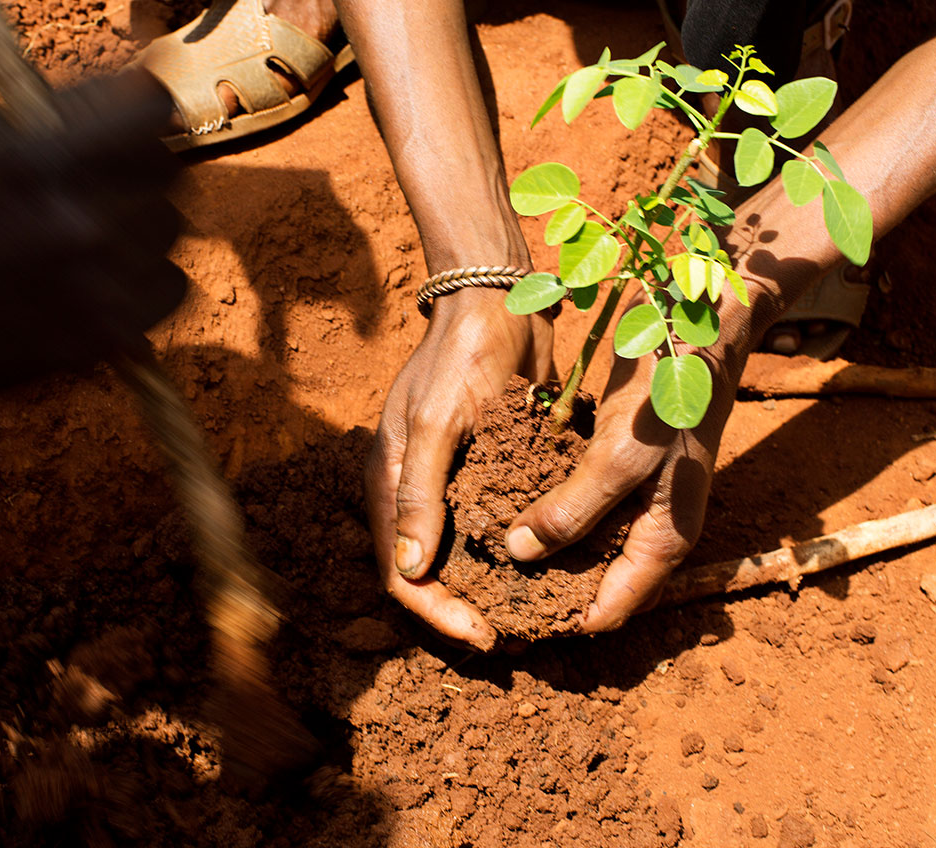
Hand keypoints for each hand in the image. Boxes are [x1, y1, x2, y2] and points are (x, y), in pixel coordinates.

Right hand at [0, 71, 184, 389]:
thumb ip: (56, 105)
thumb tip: (139, 73)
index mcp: (36, 167)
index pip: (151, 111)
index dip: (152, 106)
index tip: (143, 113)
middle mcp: (76, 226)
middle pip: (169, 166)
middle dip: (142, 163)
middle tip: (108, 177)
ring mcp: (101, 288)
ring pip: (170, 224)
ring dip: (141, 222)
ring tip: (92, 235)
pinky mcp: (117, 334)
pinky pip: (175, 282)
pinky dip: (148, 277)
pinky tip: (104, 278)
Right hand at [365, 288, 554, 650]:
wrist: (498, 299)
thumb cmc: (461, 356)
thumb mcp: (437, 423)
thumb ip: (421, 493)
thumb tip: (411, 570)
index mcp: (388, 483)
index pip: (400, 575)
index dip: (436, 613)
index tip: (483, 636)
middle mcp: (414, 490)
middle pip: (428, 573)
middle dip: (462, 609)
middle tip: (511, 635)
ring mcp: (450, 480)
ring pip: (460, 555)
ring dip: (487, 587)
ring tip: (529, 614)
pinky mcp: (485, 467)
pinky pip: (491, 524)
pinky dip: (510, 553)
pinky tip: (546, 569)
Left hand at [504, 303, 749, 632]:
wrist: (699, 326)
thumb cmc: (669, 395)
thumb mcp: (619, 458)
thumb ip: (573, 511)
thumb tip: (519, 554)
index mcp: (663, 542)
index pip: (609, 613)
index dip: (560, 622)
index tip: (506, 619)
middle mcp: (651, 529)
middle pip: (595, 585)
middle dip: (545, 592)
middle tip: (487, 589)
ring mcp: (637, 498)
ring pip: (583, 546)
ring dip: (543, 551)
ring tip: (486, 552)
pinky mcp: (619, 467)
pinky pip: (580, 506)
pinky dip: (548, 511)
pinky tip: (506, 502)